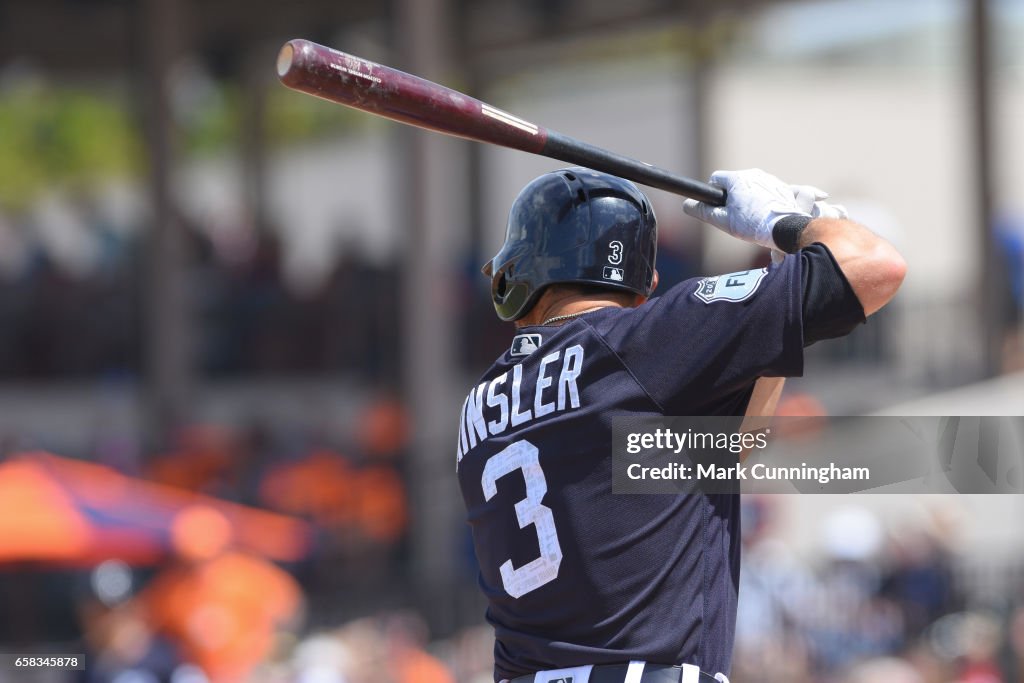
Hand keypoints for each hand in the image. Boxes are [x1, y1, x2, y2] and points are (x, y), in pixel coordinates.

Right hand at [684, 169, 842, 249]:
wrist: (786, 229)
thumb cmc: (752, 225)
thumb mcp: (722, 220)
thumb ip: (702, 211)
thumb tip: (686, 204)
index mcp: (737, 179)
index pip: (716, 179)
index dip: (713, 193)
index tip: (717, 207)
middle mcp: (755, 175)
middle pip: (736, 184)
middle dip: (734, 199)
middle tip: (735, 218)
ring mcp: (772, 180)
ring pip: (755, 188)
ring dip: (751, 201)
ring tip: (754, 221)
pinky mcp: (785, 189)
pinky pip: (773, 192)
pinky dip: (770, 201)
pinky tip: (770, 214)